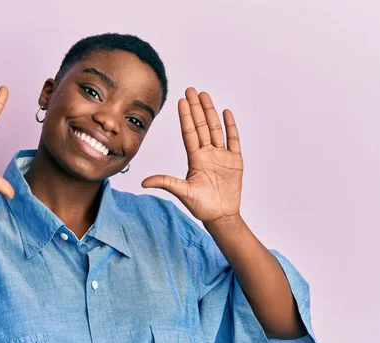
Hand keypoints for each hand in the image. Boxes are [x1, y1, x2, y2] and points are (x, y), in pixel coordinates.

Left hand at [141, 88, 242, 223]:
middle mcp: (207, 153)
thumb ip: (165, 183)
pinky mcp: (235, 161)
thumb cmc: (201, 206)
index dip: (185, 116)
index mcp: (195, 158)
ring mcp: (222, 156)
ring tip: (205, 95)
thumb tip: (143, 182)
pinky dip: (230, 126)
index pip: (189, 132)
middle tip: (191, 89)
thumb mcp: (181, 192)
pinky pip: (233, 140)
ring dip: (211, 112)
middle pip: (201, 126)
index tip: (180, 100)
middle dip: (196, 107)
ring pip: (216, 129)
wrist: (220, 216)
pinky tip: (226, 112)